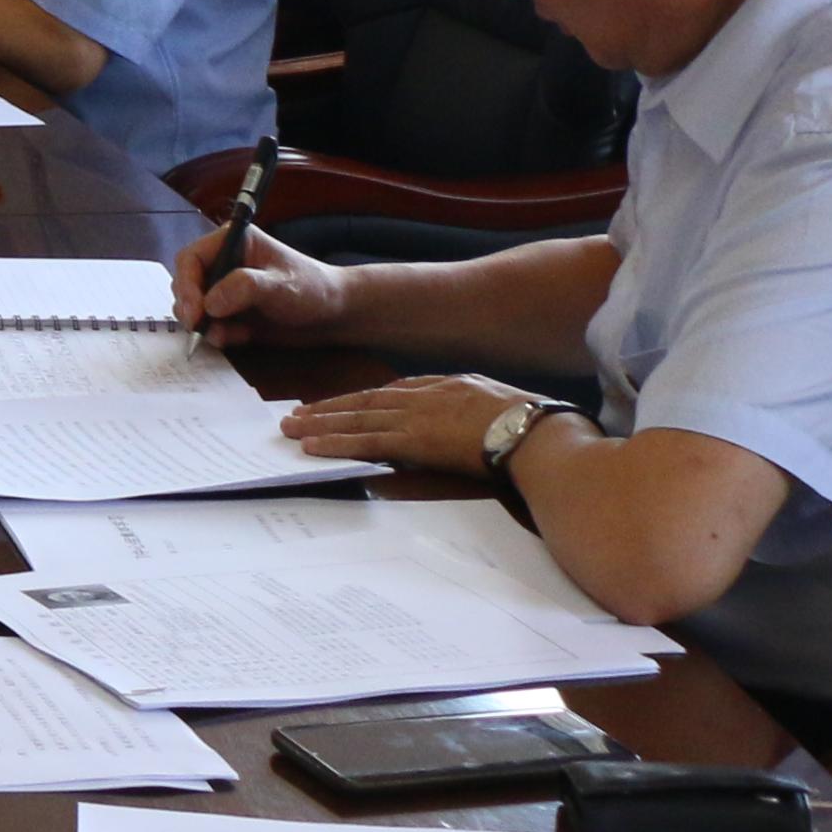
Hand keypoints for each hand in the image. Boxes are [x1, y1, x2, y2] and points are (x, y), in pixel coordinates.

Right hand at [174, 223, 353, 345]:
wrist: (334, 316)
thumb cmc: (312, 289)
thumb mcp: (281, 286)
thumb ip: (244, 288)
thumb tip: (209, 304)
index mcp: (232, 241)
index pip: (191, 258)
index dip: (186, 284)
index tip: (194, 312)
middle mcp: (223, 262)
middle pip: (186, 282)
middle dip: (190, 307)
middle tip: (200, 329)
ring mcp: (225, 288)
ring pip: (193, 305)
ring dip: (203, 324)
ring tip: (225, 336)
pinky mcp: (230, 312)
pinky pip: (209, 324)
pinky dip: (217, 334)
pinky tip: (239, 338)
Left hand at [280, 371, 553, 475]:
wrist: (539, 435)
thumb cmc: (534, 426)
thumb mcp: (501, 404)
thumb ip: (475, 408)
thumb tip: (470, 421)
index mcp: (448, 385)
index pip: (395, 391)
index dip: (364, 399)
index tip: (342, 404)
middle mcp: (425, 395)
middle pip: (367, 400)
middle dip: (331, 407)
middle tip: (297, 413)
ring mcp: (417, 416)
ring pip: (358, 418)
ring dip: (322, 423)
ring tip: (292, 427)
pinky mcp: (413, 440)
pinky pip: (365, 442)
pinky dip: (335, 442)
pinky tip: (311, 445)